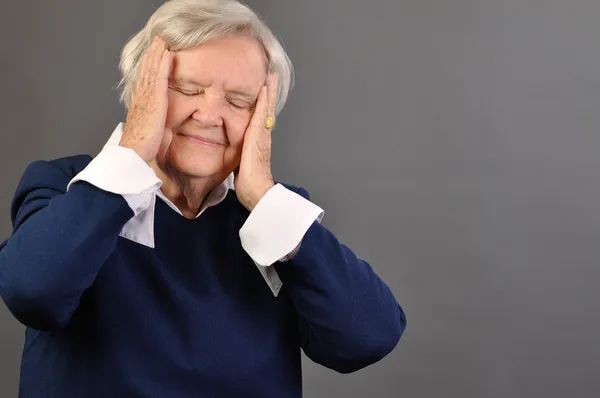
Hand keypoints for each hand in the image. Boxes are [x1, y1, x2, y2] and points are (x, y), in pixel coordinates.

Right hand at [119, 36, 171, 163]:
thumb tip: (158, 122)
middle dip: (152, 53)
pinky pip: (159, 78)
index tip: (153, 52)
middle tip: (158, 39)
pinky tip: (167, 54)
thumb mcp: (149, 129)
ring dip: (157, 53)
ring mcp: (146, 96)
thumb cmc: (141, 146)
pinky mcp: (154, 100)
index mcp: (139, 102)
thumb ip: (153, 121)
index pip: (144, 78)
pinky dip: (162, 64)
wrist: (134, 151)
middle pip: (146, 69)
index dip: (148, 64)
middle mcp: (141, 96)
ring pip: (151, 69)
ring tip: (162, 40)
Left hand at [235, 74, 278, 210]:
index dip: (263, 104)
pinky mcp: (258, 137)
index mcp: (257, 142)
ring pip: (266, 109)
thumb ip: (237, 156)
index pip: (261, 118)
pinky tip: (264, 90)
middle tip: (272, 76)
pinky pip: (261, 115)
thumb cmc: (249, 183)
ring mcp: (262, 136)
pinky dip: (264, 102)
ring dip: (269, 92)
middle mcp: (263, 136)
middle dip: (270, 93)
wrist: (257, 192)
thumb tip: (231, 154)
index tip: (264, 89)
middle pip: (267, 109)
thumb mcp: (240, 165)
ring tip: (271, 77)